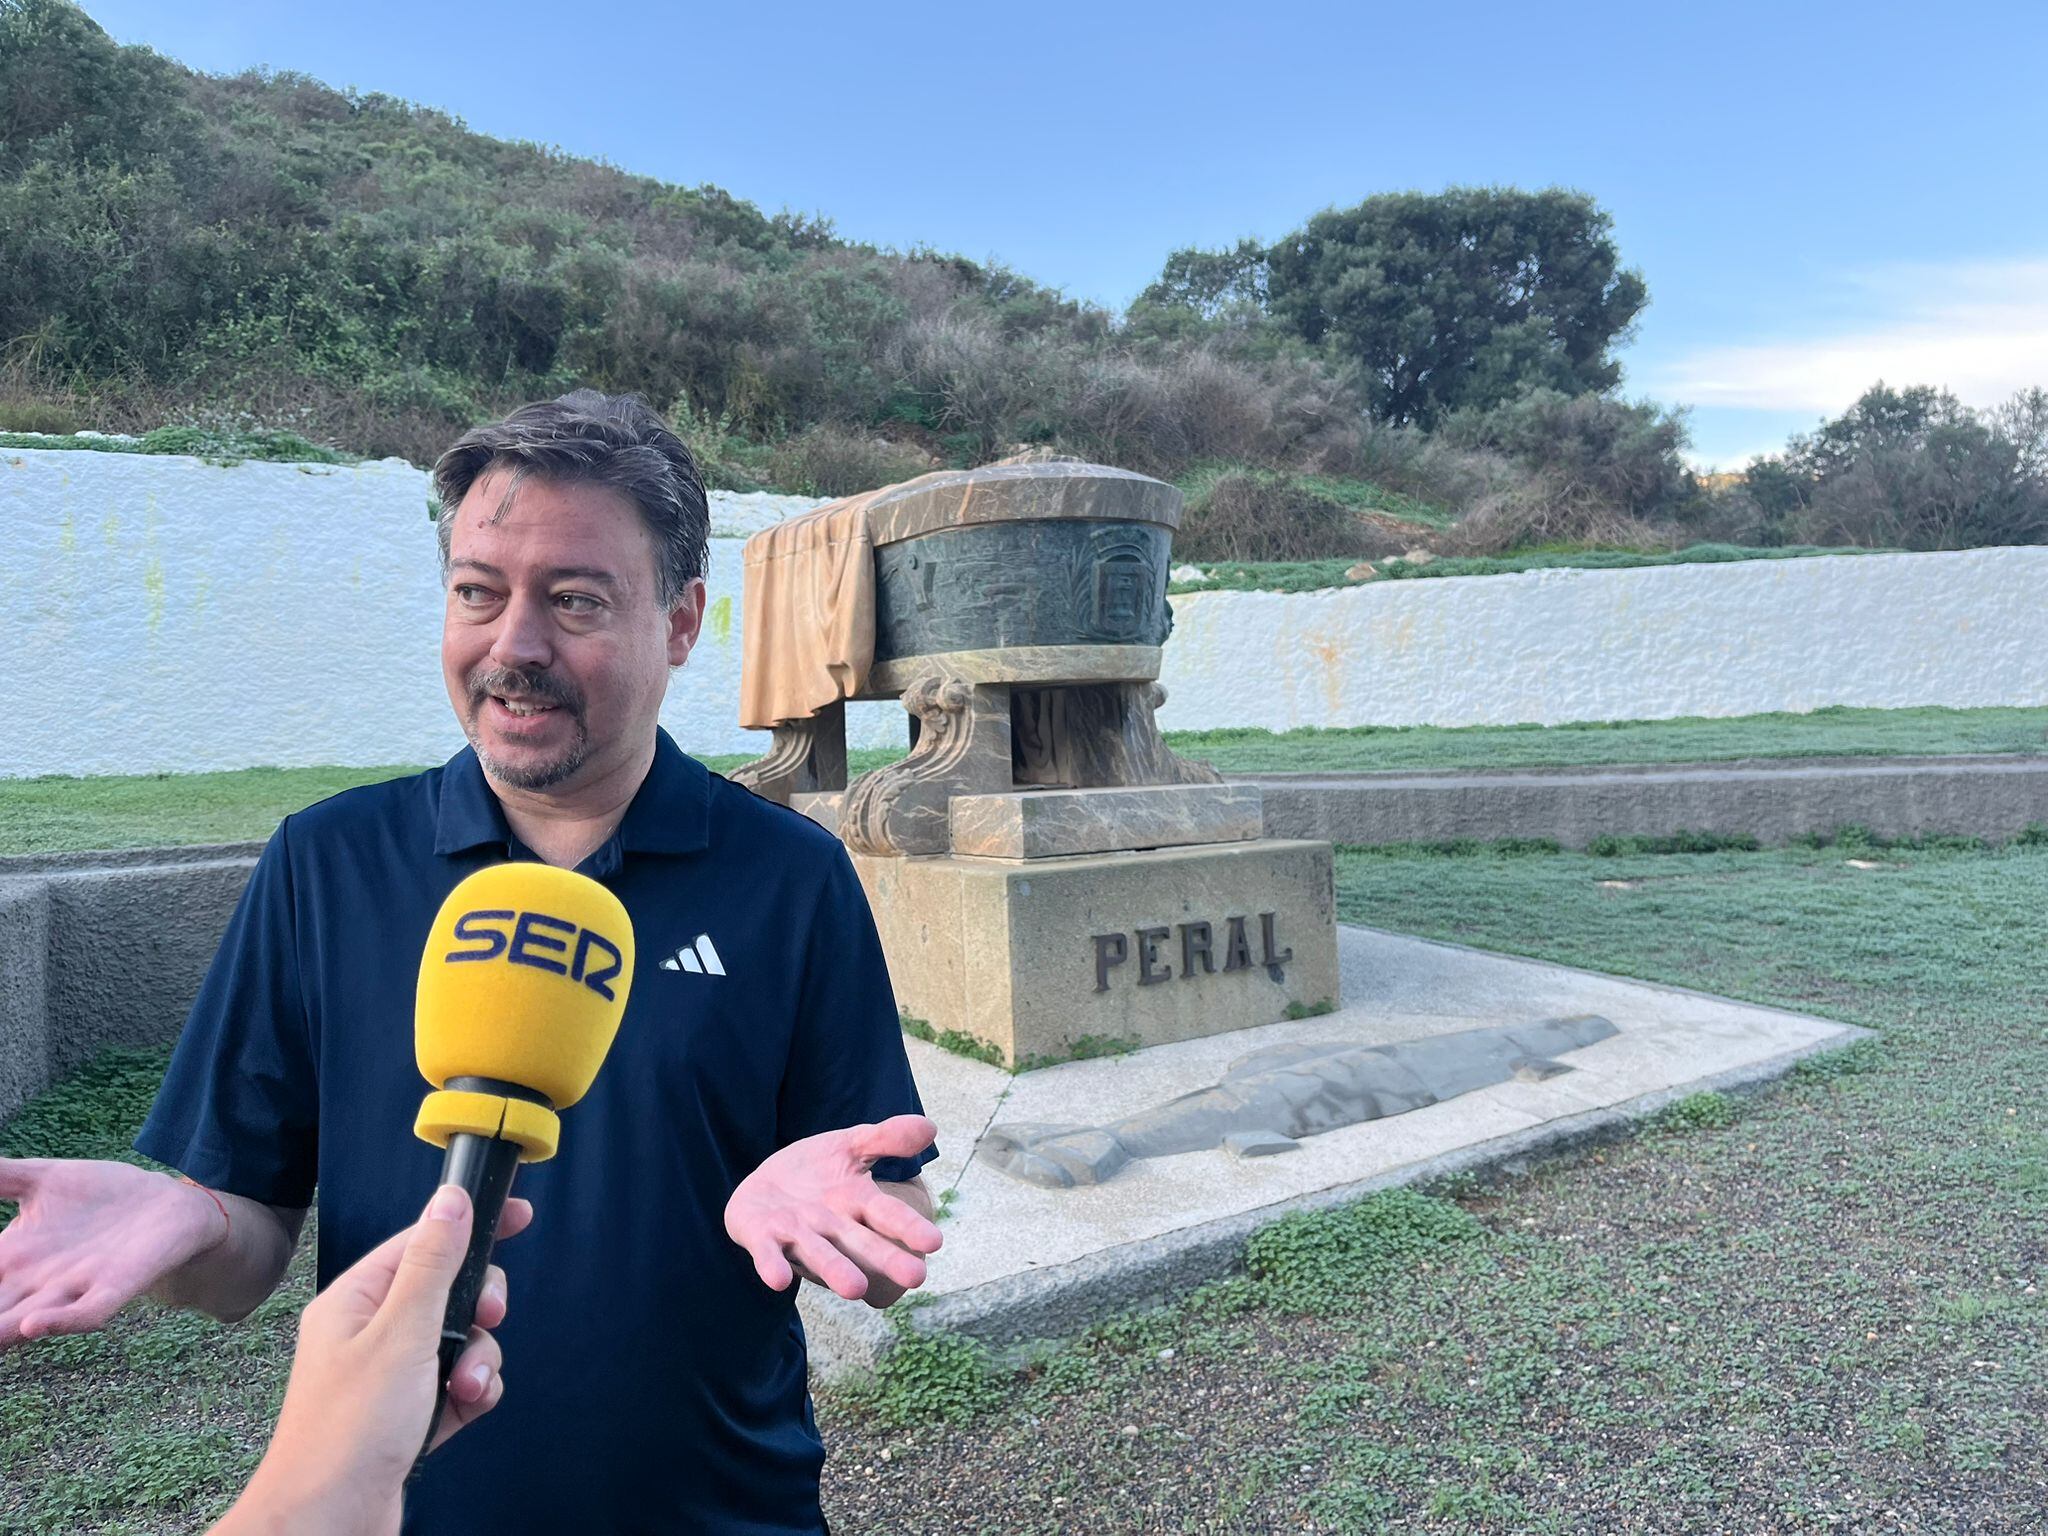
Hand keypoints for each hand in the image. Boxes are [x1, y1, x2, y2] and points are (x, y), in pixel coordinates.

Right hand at [0, 1157, 228, 1349]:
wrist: (173, 1207)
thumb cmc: (102, 1198)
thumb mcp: (43, 1179)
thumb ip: (1, 1175)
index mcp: (10, 1261)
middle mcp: (35, 1284)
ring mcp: (76, 1288)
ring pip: (27, 1321)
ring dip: (1, 1332)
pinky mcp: (118, 1285)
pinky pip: (87, 1313)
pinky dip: (62, 1322)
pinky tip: (34, 1325)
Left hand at [217, 1186, 530, 1535]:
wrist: (328, 1523)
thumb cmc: (349, 1430)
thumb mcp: (402, 1333)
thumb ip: (432, 1264)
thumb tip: (450, 1199)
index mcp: (355, 1302)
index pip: (421, 1242)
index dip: (469, 1227)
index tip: (520, 1215)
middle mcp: (369, 1334)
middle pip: (448, 1292)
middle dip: (479, 1308)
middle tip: (487, 1318)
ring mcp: (389, 1377)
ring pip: (460, 1342)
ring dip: (479, 1359)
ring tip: (468, 1386)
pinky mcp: (407, 1415)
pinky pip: (457, 1384)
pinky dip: (471, 1393)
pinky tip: (466, 1409)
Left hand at [725, 1115, 941, 1308]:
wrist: (766, 1185)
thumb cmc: (816, 1170)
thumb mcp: (849, 1144)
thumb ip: (886, 1138)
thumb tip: (930, 1127)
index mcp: (857, 1203)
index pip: (888, 1214)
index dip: (909, 1227)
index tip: (934, 1242)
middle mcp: (832, 1226)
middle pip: (862, 1243)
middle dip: (886, 1259)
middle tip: (916, 1277)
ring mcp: (798, 1235)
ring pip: (820, 1254)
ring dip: (836, 1270)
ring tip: (855, 1289)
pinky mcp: (763, 1239)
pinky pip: (769, 1255)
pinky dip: (773, 1266)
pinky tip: (779, 1280)